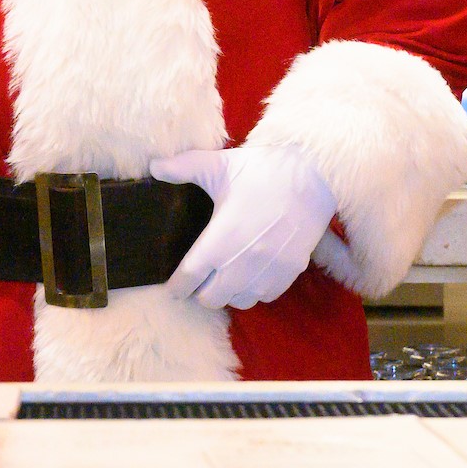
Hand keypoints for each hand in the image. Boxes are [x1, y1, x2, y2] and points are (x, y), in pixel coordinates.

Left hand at [150, 145, 337, 310]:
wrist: (312, 176)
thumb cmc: (263, 171)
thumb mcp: (219, 165)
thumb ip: (183, 167)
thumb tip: (154, 167)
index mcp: (219, 241)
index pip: (188, 280)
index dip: (177, 287)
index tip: (173, 287)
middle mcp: (241, 264)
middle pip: (210, 299)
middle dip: (201, 291)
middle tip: (202, 278)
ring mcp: (267, 272)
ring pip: (238, 301)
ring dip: (229, 293)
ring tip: (227, 276)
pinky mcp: (289, 273)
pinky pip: (265, 297)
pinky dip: (255, 291)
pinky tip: (252, 273)